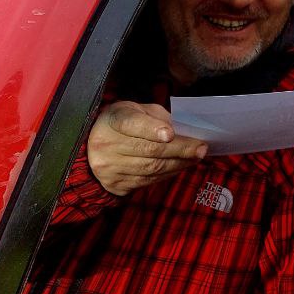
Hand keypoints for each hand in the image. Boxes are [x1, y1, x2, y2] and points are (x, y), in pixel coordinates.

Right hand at [87, 101, 206, 196]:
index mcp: (113, 120)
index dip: (152, 129)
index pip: (132, 124)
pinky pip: (147, 181)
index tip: (171, 134)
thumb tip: (182, 132)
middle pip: (149, 150)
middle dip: (180, 150)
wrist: (91, 146)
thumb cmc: (122, 123)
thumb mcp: (136, 109)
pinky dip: (168, 174)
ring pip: (151, 168)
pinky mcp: (115, 184)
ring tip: (195, 158)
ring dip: (178, 164)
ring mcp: (109, 168)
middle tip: (201, 149)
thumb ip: (158, 117)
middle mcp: (107, 145)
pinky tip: (179, 166)